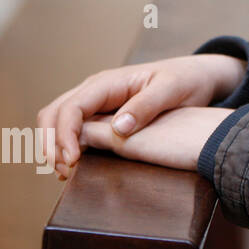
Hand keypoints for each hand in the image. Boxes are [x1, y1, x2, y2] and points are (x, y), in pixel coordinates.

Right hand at [37, 55, 246, 177]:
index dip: (64, 135)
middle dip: (50, 143)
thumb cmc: (187, 79)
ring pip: (58, 121)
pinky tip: (74, 164)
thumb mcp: (172, 89)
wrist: (198, 76)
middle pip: (54, 113)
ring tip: (64, 172)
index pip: (72, 107)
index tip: (72, 160)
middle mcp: (96, 90)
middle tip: (62, 172)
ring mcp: (97, 101)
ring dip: (54, 146)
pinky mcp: (102, 113)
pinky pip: (74, 128)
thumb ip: (146, 106)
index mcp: (108, 82)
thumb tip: (118, 127)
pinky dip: (67, 145)